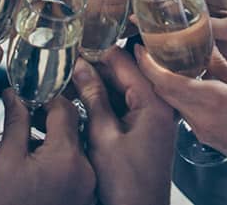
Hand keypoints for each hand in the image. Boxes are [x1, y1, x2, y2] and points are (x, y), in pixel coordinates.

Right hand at [0, 92, 95, 204]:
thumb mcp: (7, 161)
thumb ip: (16, 123)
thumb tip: (16, 97)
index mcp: (66, 156)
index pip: (64, 108)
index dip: (46, 96)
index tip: (32, 94)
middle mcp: (85, 170)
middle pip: (74, 126)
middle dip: (52, 116)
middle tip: (31, 113)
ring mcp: (88, 185)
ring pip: (77, 145)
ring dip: (58, 137)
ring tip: (33, 140)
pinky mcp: (86, 196)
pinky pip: (78, 165)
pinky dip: (63, 157)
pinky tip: (42, 162)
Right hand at [71, 52, 177, 204]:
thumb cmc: (127, 185)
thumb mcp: (103, 136)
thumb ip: (93, 97)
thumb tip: (81, 67)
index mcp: (154, 103)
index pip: (125, 61)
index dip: (98, 49)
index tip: (77, 41)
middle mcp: (159, 107)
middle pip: (124, 73)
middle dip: (96, 66)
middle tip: (67, 59)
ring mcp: (153, 119)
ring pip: (122, 89)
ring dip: (98, 84)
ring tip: (69, 77)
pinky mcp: (145, 131)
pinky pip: (123, 105)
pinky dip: (104, 101)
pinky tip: (83, 99)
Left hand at [135, 45, 226, 171]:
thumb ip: (221, 66)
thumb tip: (206, 45)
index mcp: (212, 99)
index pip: (167, 82)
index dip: (148, 65)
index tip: (140, 49)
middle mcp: (201, 117)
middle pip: (164, 92)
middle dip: (152, 72)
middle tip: (149, 52)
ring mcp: (201, 130)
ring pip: (172, 103)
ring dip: (165, 85)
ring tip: (167, 64)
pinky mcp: (204, 137)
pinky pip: (184, 113)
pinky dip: (179, 97)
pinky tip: (187, 86)